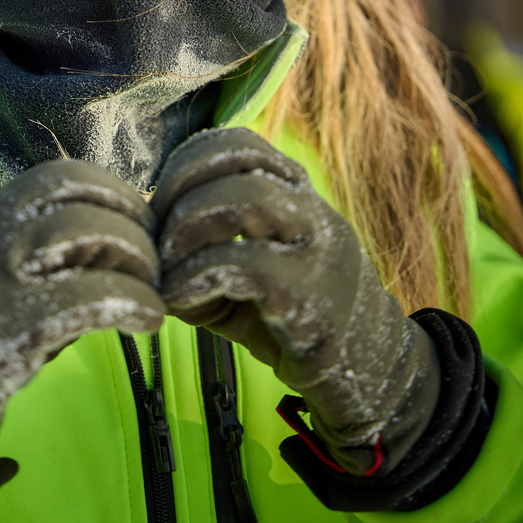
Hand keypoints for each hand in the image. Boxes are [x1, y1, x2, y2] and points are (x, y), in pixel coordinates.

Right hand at [0, 160, 164, 474]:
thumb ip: (45, 249)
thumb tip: (124, 237)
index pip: (57, 176)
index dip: (110, 189)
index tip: (139, 218)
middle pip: (79, 200)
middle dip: (132, 223)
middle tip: (155, 258)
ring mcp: (0, 280)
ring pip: (86, 235)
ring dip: (137, 259)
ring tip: (152, 288)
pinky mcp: (15, 328)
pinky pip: (90, 297)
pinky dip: (132, 302)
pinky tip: (148, 320)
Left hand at [150, 128, 439, 474]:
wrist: (375, 379)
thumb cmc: (296, 322)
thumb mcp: (249, 275)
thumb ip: (205, 252)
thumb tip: (148, 249)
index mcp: (298, 196)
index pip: (240, 143)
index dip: (188, 165)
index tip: (161, 207)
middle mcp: (313, 212)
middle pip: (238, 164)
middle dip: (180, 195)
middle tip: (158, 242)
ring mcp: (319, 252)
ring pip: (247, 201)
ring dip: (189, 230)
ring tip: (169, 270)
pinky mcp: (316, 301)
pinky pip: (250, 266)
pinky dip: (200, 278)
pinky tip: (180, 301)